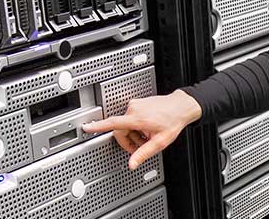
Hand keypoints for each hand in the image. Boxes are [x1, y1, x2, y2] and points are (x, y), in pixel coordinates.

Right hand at [81, 90, 202, 169]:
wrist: (181, 106)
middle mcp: (134, 109)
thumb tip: (132, 164)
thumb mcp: (160, 142)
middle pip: (120, 130)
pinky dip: (136, 127)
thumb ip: (144, 153)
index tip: (87, 127)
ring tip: (147, 137)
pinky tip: (147, 129)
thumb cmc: (172, 121)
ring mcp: (135, 105)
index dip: (98, 127)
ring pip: (125, 125)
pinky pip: (130, 119)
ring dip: (133, 134)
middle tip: (141, 146)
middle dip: (129, 141)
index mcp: (138, 118)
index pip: (113, 123)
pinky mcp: (137, 104)